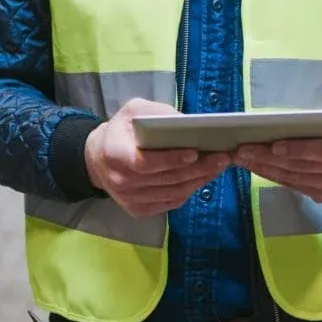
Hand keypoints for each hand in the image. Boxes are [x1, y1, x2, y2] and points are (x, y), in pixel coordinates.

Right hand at [85, 98, 230, 218]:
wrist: (99, 158)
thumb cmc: (121, 131)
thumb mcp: (133, 111)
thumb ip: (157, 114)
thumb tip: (188, 124)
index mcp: (115, 154)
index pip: (145, 163)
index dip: (171, 160)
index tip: (195, 152)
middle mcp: (120, 181)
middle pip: (166, 179)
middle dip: (198, 169)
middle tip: (222, 158)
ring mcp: (130, 199)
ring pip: (173, 193)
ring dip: (199, 180)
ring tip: (218, 166)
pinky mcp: (139, 210)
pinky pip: (170, 202)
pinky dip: (190, 190)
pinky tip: (203, 178)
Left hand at [235, 77, 321, 203]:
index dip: (299, 149)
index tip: (274, 144)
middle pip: (301, 166)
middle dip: (268, 157)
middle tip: (241, 148)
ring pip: (293, 178)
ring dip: (264, 168)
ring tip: (240, 157)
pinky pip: (293, 185)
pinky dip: (272, 175)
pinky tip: (254, 165)